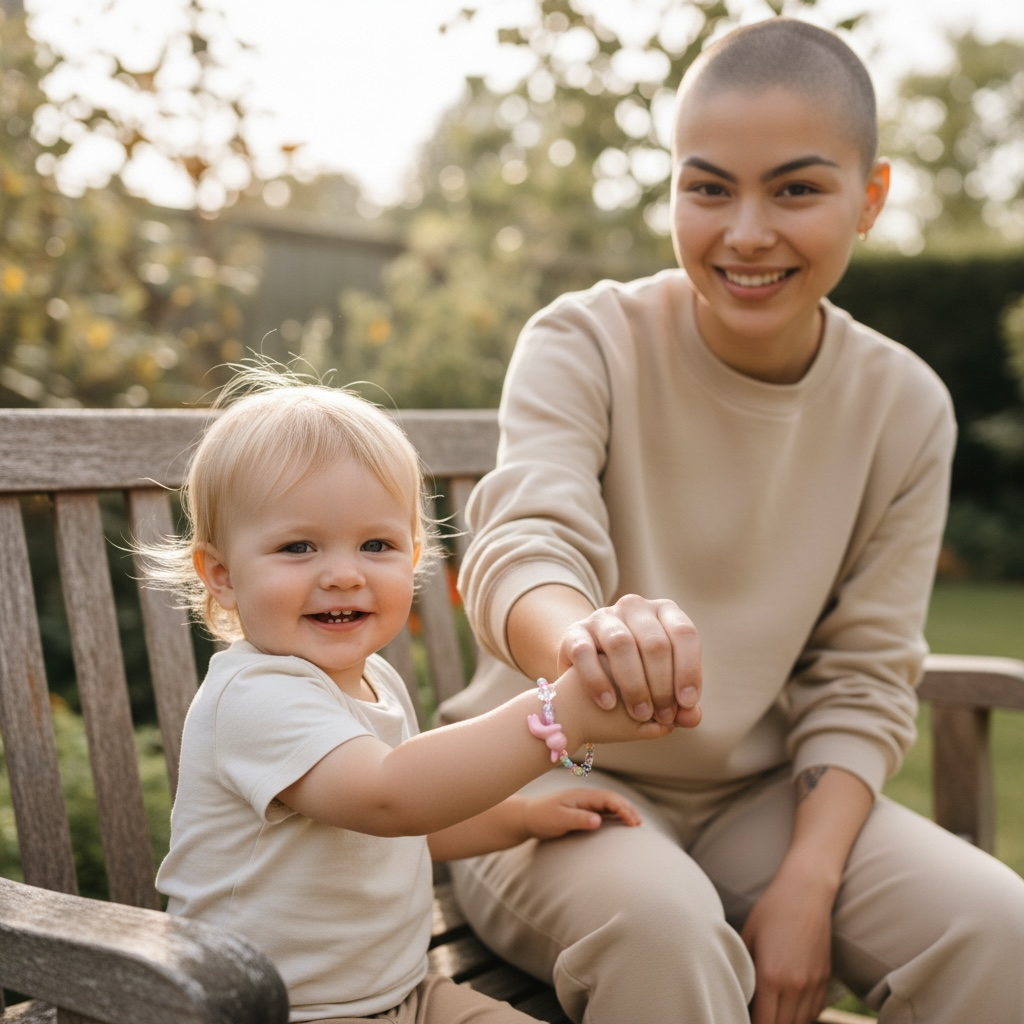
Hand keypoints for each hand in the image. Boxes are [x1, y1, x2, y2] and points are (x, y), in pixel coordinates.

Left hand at [521, 788, 642, 839]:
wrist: (528, 817)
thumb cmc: (542, 818)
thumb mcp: (559, 819)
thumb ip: (579, 819)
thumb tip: (599, 820)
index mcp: (582, 796)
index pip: (609, 798)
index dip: (623, 808)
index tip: (632, 821)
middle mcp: (586, 798)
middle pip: (613, 800)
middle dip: (628, 809)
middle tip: (639, 823)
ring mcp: (585, 804)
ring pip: (610, 805)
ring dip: (624, 812)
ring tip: (636, 823)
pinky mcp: (583, 812)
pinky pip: (604, 812)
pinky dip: (616, 816)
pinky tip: (622, 824)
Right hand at [557, 594, 701, 726]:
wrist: (588, 667)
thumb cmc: (637, 676)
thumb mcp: (663, 684)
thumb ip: (681, 702)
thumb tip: (691, 717)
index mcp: (664, 612)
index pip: (684, 634)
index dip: (689, 669)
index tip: (686, 704)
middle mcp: (634, 607)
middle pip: (655, 643)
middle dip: (662, 685)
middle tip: (662, 716)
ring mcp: (603, 617)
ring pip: (622, 644)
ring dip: (634, 685)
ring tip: (640, 714)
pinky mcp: (575, 632)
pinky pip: (585, 653)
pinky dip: (598, 681)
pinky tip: (608, 704)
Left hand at [741, 864, 833, 1023]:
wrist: (806, 892)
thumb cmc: (771, 911)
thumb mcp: (747, 936)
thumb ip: (742, 969)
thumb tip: (734, 991)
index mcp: (771, 977)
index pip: (763, 1023)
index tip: (741, 1018)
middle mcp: (795, 986)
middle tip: (754, 1015)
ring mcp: (813, 984)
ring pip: (800, 1023)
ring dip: (784, 1022)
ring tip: (770, 1012)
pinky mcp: (825, 980)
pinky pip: (813, 1012)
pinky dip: (800, 1015)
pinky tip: (787, 1006)